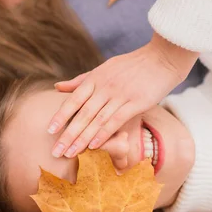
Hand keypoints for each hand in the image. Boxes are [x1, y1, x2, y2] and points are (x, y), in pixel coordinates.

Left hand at [49, 33, 198, 157]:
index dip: (61, 116)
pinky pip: (116, 120)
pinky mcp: (136, 102)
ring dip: (82, 138)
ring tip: (71, 153)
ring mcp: (120, 94)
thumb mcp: (104, 69)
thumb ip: (80, 81)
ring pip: (97, 120)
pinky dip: (104, 133)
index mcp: (95, 78)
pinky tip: (94, 146)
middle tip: (56, 151)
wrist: (162, 58)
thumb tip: (57, 87)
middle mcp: (105, 87)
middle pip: (83, 114)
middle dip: (68, 134)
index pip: (74, 100)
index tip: (49, 131)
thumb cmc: (132, 65)